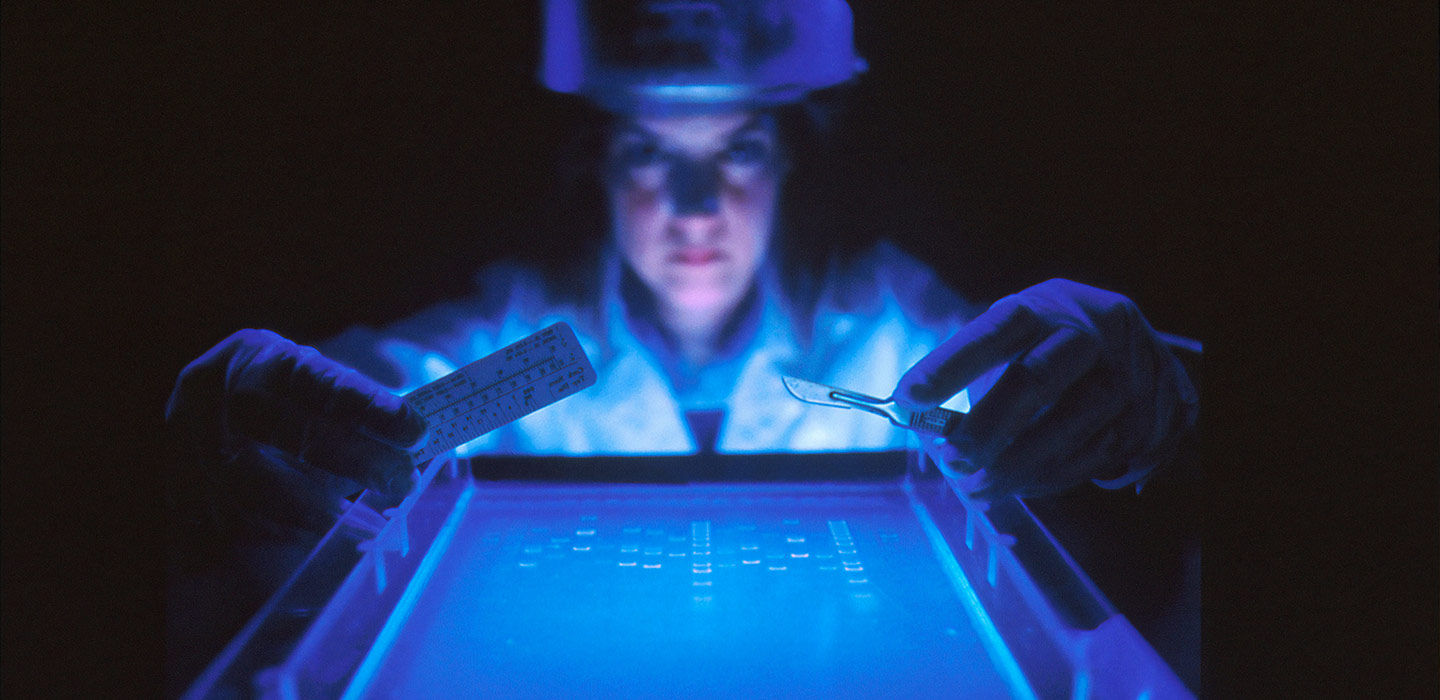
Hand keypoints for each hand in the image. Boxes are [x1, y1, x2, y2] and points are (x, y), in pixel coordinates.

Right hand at [165, 329, 427, 534]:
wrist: (212, 417)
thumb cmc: (288, 406)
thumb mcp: (320, 393)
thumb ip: (365, 419)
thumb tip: (427, 454)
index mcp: (255, 357)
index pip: (318, 381)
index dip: (369, 408)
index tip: (418, 431)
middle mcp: (212, 394)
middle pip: (285, 430)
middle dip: (353, 459)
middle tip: (401, 480)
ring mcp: (186, 444)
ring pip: (252, 485)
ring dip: (319, 512)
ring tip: (370, 525)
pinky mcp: (180, 492)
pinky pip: (233, 522)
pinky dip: (285, 535)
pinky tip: (325, 541)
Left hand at [896, 279, 1196, 499]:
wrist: (1138, 349)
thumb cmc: (1049, 348)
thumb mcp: (1012, 344)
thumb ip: (972, 378)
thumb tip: (927, 427)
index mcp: (1044, 306)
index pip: (992, 331)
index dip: (949, 365)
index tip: (907, 399)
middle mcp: (1092, 330)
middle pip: (1036, 379)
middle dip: (988, 429)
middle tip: (953, 463)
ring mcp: (1130, 369)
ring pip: (1073, 425)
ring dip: (1019, 466)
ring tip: (980, 486)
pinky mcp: (1155, 410)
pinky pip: (1100, 454)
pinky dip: (1055, 476)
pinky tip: (1024, 484)